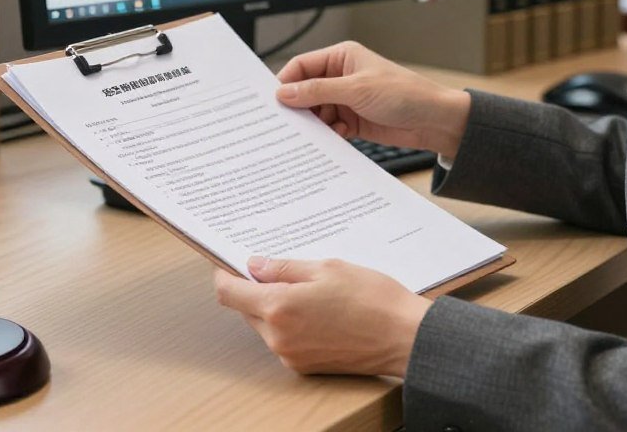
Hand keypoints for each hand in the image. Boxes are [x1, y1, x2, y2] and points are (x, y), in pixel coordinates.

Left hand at [214, 256, 430, 376]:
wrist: (403, 336)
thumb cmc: (371, 298)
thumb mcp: (327, 268)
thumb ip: (285, 268)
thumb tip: (255, 265)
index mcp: (279, 308)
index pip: (229, 293)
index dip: (224, 274)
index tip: (227, 261)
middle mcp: (278, 337)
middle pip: (246, 309)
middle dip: (253, 287)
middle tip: (274, 265)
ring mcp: (290, 355)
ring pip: (265, 324)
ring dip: (273, 304)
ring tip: (305, 284)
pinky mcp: (304, 366)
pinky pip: (283, 338)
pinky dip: (289, 320)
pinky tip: (315, 305)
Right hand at [275, 41, 470, 158]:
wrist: (434, 120)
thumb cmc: (404, 93)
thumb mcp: (356, 89)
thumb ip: (318, 90)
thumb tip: (284, 92)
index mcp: (342, 57)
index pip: (302, 66)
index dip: (286, 82)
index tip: (274, 102)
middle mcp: (341, 76)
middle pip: (306, 91)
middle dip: (299, 107)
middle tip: (288, 124)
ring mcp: (347, 99)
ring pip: (316, 112)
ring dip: (315, 124)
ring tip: (316, 133)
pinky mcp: (353, 120)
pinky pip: (329, 128)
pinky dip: (329, 134)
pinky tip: (337, 137)